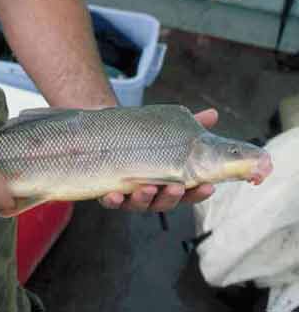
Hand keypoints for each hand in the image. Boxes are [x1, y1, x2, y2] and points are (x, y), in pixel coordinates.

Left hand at [99, 108, 218, 211]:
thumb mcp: (166, 132)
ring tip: (148, 188)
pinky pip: (110, 202)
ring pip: (138, 204)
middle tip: (177, 187)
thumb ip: (190, 126)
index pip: (188, 193)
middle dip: (171, 197)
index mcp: (168, 183)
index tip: (209, 186)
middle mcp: (150, 194)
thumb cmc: (143, 138)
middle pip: (164, 203)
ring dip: (144, 199)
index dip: (198, 193)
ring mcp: (128, 196)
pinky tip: (114, 195)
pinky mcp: (107, 193)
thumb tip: (212, 114)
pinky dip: (113, 201)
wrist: (106, 133)